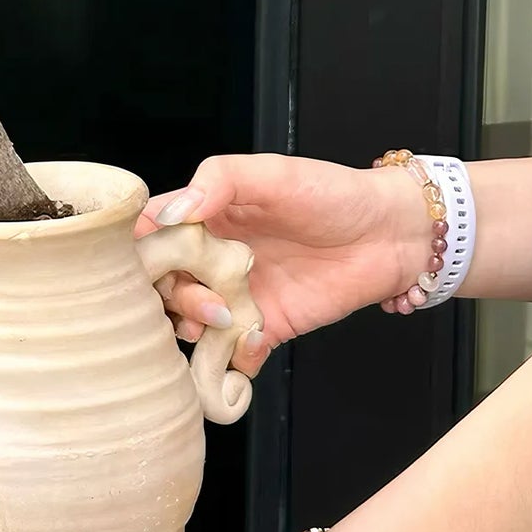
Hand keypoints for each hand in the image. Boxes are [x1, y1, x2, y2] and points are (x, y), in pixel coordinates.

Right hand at [137, 153, 428, 373]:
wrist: (391, 235)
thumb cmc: (333, 194)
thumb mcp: (273, 173)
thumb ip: (219, 182)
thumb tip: (171, 214)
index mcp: (208, 215)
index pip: (151, 232)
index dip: (140, 249)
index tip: (148, 261)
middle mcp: (214, 257)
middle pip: (162, 283)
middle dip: (171, 296)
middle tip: (208, 298)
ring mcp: (238, 294)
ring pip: (188, 321)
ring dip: (194, 327)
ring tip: (224, 321)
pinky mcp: (266, 327)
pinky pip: (232, 353)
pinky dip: (231, 358)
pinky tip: (254, 342)